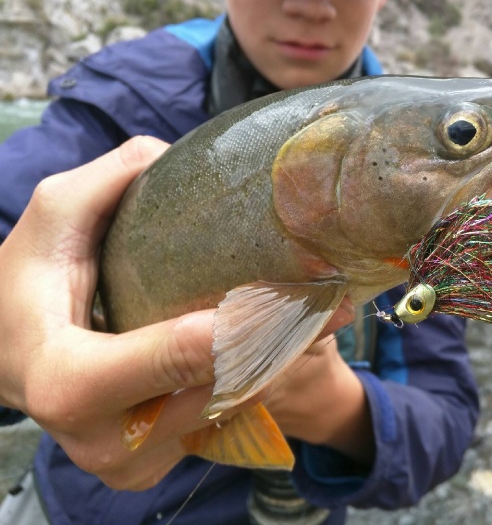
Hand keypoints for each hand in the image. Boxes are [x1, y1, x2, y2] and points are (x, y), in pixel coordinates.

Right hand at [0, 136, 354, 489]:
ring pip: (227, 411)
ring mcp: (133, 459)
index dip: (220, 337)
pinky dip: (253, 379)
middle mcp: (101, 437)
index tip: (274, 302)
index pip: (159, 364)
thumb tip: (177, 158)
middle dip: (273, 344)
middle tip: (330, 300)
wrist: (17, 357)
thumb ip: (109, 179)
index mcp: (66, 379)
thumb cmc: (29, 284)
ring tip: (322, 314)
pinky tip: (281, 340)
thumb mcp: (53, 219)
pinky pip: (222, 420)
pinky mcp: (156, 463)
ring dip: (277, 361)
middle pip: (212, 391)